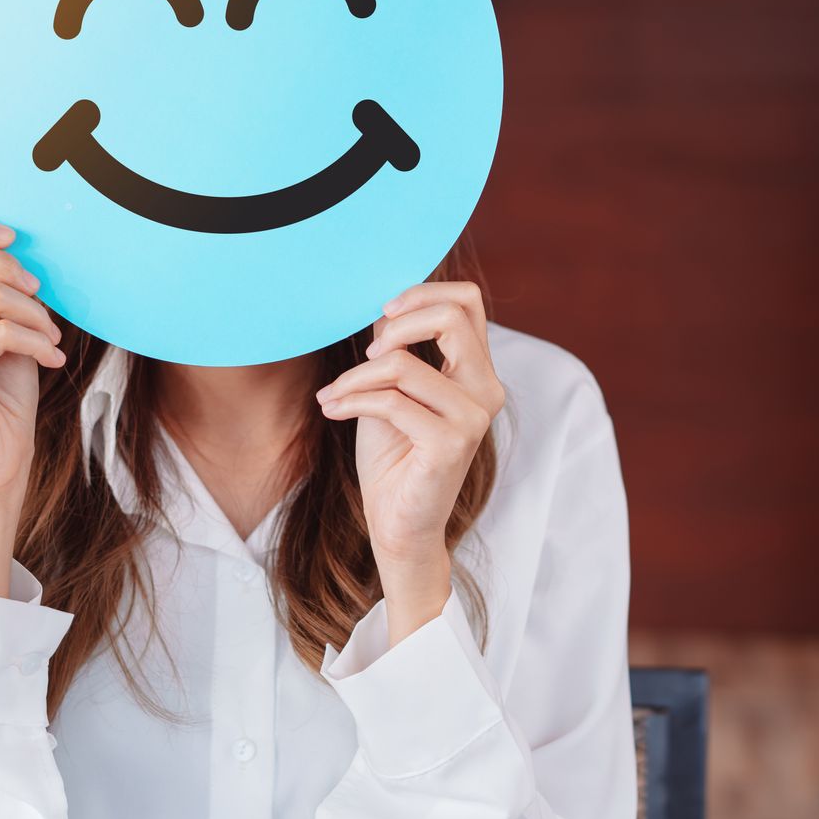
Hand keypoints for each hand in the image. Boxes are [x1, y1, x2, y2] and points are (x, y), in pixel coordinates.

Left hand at [316, 281, 504, 643]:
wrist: (397, 524)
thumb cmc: (394, 457)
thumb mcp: (392, 388)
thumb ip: (397, 348)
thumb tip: (382, 306)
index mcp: (478, 372)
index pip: (467, 302)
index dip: (422, 294)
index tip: (383, 314)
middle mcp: (485, 390)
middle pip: (450, 317)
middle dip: (394, 326)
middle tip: (363, 356)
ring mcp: (472, 418)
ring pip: (403, 363)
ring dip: (354, 377)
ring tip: (333, 395)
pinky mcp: (451, 445)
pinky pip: (390, 401)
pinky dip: (351, 400)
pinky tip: (332, 411)